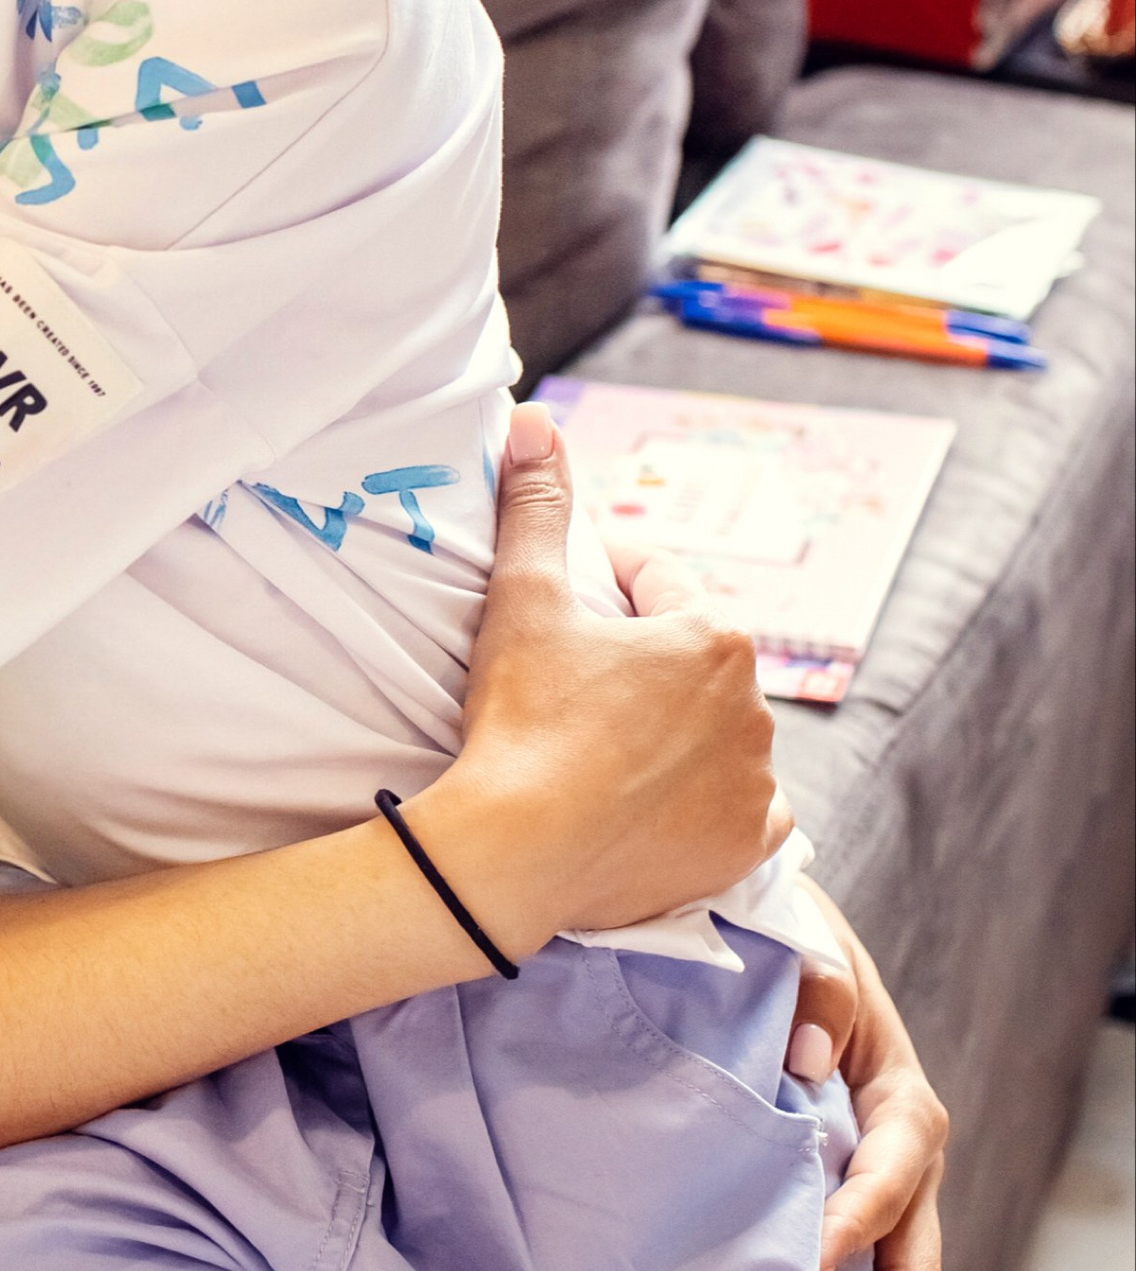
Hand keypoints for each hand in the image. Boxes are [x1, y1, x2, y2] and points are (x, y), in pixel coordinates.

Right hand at [445, 405, 785, 952]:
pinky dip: (710, 804)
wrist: (515, 851)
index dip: (603, 580)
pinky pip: (743, 810)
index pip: (658, 582)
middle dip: (645, 660)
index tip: (562, 600)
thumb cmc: (521, 719)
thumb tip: (534, 419)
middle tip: (576, 680)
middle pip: (694, 662)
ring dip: (681, 732)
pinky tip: (662, 806)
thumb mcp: (523, 600)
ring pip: (721, 735)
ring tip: (609, 747)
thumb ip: (535, 505)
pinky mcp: (746, 844)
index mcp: (714, 635)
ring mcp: (756, 780)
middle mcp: (755, 705)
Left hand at [797, 888, 947, 1270]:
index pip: (890, 1164)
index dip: (856, 1215)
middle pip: (914, 1259)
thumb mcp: (802, 935)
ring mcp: (882, 1192)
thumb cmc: (779, 934)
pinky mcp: (846, 1212)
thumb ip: (816, 982)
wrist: (768, 930)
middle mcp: (901, 1154)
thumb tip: (814, 1058)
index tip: (812, 1269)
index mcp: (895, 1090)